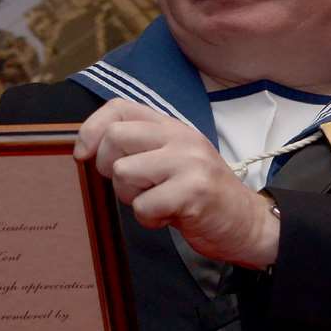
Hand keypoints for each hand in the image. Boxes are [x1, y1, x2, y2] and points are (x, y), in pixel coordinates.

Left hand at [76, 99, 279, 266]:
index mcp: (171, 126)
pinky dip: (148, 219)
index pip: (119, 108)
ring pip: (124, 172)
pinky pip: (143, 205)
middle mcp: (180, 137)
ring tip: (155, 202)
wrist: (247, 223)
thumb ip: (140, 147)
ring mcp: (188, 162)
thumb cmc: (201, 194)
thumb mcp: (172, 159)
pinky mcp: (193, 191)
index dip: (91, 129)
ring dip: (130, 197)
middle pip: (114, 138)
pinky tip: (169, 217)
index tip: (83, 154)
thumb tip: (87, 148)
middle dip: (109, 168)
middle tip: (131, 186)